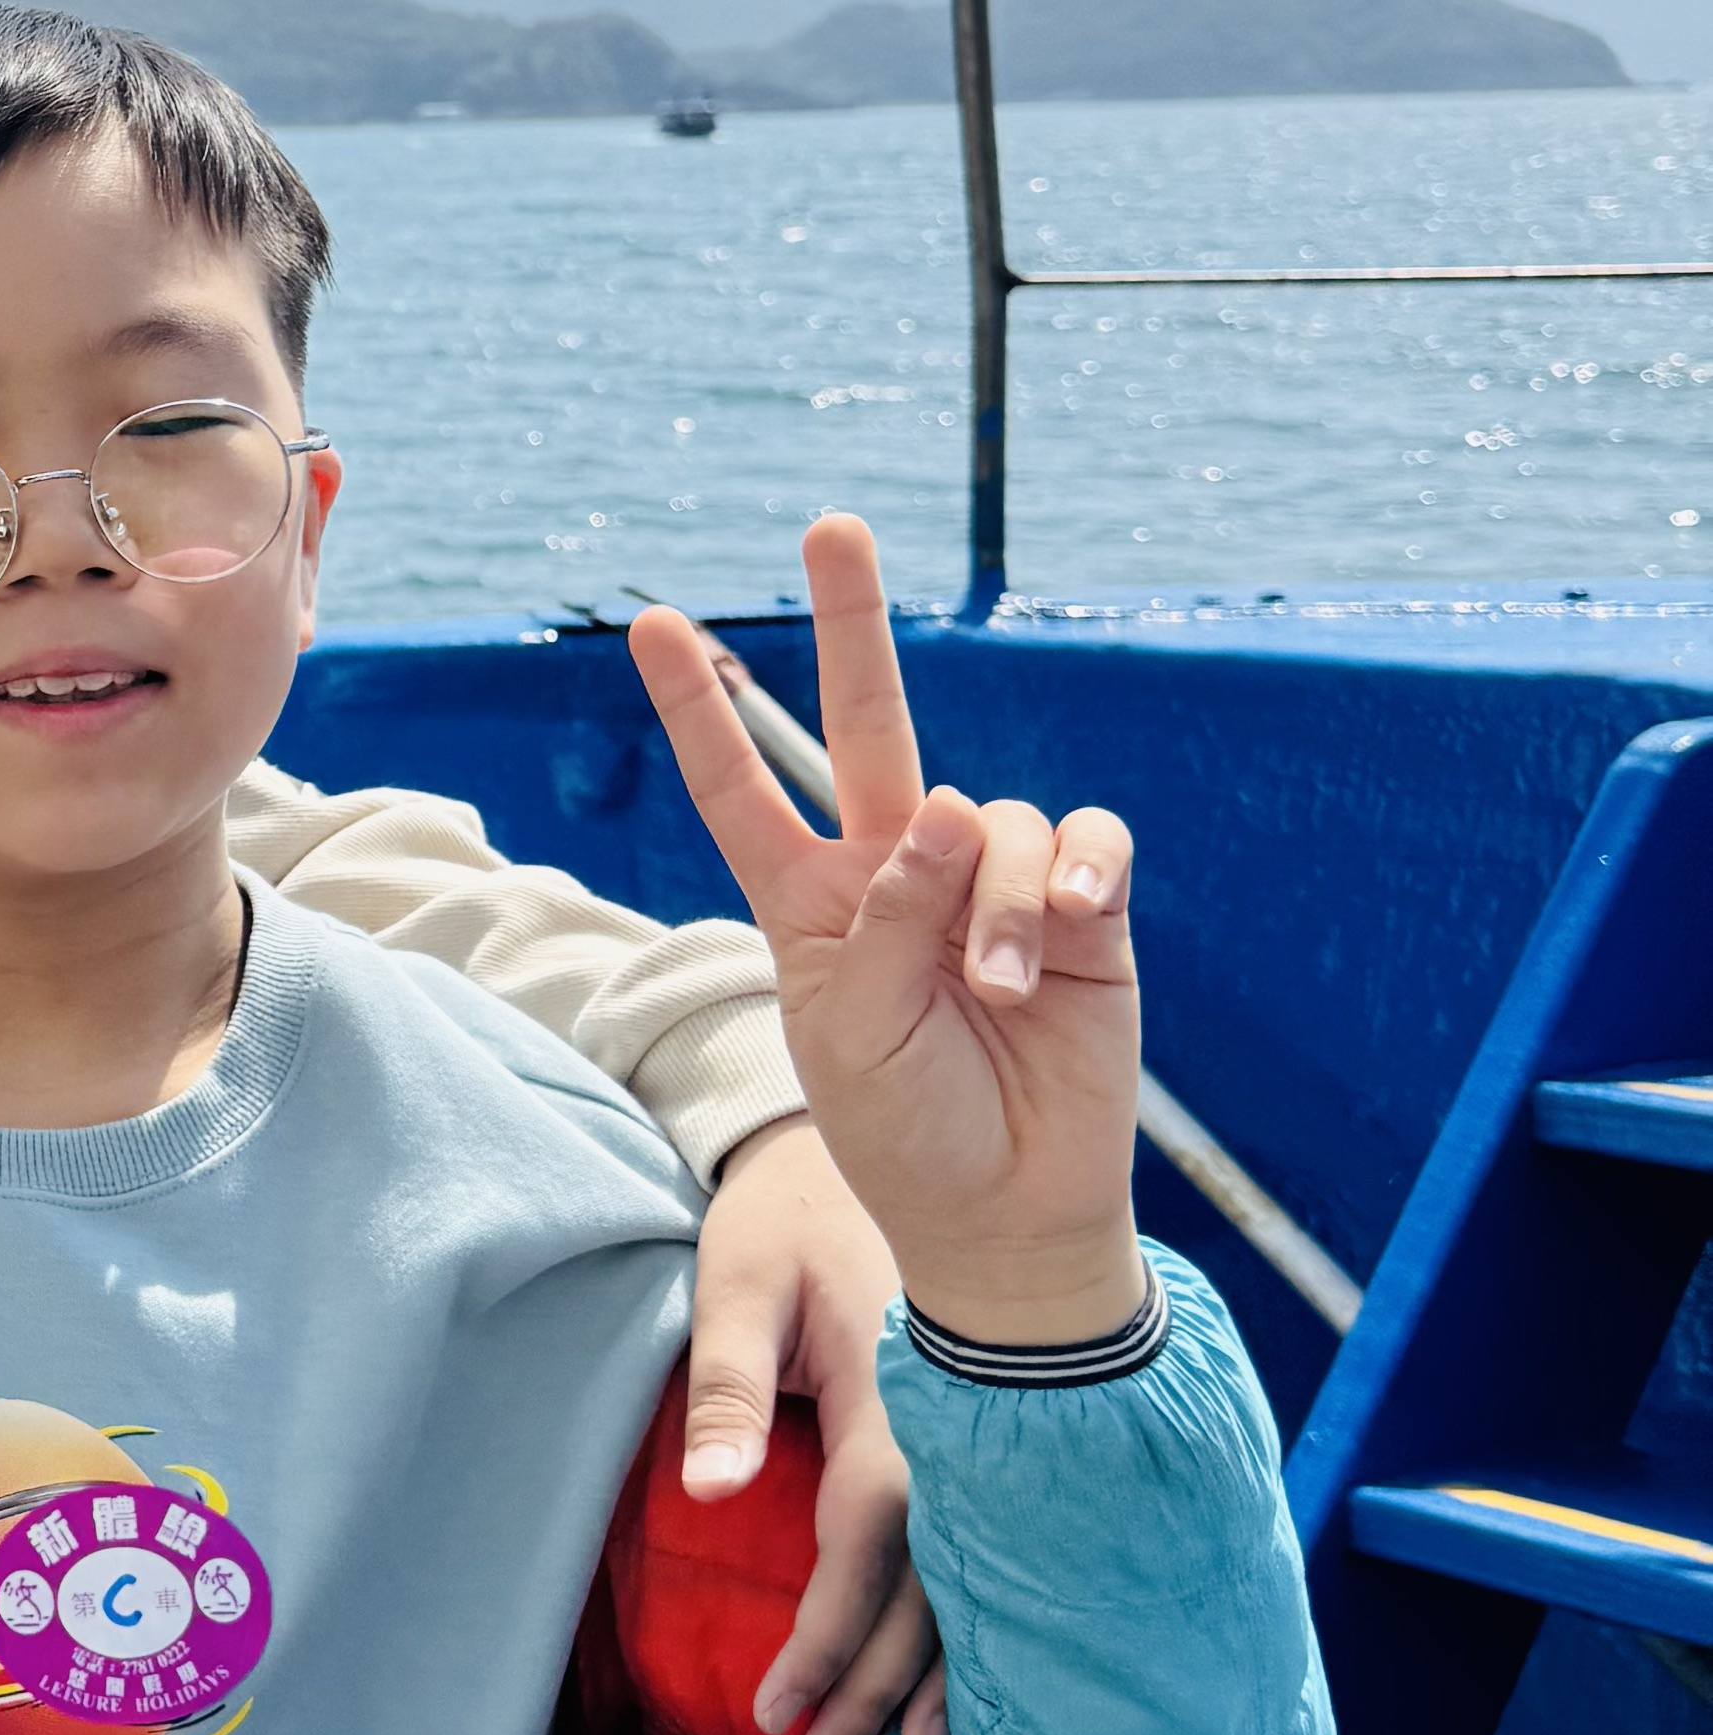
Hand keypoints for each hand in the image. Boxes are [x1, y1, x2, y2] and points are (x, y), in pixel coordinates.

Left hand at [631, 520, 1144, 1349]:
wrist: (1006, 1207)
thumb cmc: (908, 1126)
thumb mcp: (855, 1028)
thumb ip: (888, 916)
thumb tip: (952, 805)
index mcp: (812, 900)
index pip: (744, 786)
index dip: (702, 709)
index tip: (650, 625)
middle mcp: (897, 871)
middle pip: (870, 723)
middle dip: (851, 623)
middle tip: (831, 528)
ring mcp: (990, 881)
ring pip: (994, 819)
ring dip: (999, 904)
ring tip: (999, 992)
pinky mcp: (1082, 907)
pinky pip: (1083, 842)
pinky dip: (1076, 878)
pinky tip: (1077, 924)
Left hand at [687, 1114, 944, 1734]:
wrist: (853, 1145)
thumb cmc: (782, 1212)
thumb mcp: (737, 1276)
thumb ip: (727, 1383)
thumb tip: (711, 1491)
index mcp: (897, 1390)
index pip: (866, 1541)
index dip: (828, 1635)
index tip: (784, 1709)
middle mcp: (951, 1426)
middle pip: (930, 1584)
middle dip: (881, 1684)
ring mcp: (971, 1436)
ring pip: (970, 1578)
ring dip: (936, 1672)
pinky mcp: (971, 1440)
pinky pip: (979, 1548)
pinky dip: (966, 1625)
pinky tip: (959, 1688)